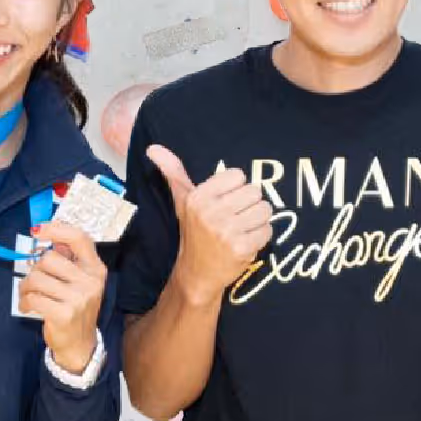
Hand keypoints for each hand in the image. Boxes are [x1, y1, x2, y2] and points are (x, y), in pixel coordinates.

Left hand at [19, 220, 108, 371]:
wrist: (80, 345)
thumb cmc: (75, 310)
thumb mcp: (79, 283)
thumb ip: (68, 261)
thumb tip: (49, 238)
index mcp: (96, 269)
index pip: (79, 239)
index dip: (56, 229)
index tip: (37, 230)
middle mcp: (90, 282)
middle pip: (48, 259)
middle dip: (34, 270)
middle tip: (33, 283)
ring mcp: (78, 298)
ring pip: (37, 278)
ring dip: (25, 287)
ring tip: (29, 295)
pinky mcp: (64, 314)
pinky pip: (33, 297)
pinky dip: (24, 302)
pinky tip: (27, 307)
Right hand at [147, 144, 273, 303]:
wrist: (196, 273)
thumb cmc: (193, 232)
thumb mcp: (182, 201)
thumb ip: (173, 172)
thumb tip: (153, 147)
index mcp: (199, 197)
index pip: (239, 175)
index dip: (236, 189)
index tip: (225, 202)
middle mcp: (211, 212)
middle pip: (255, 191)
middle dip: (249, 205)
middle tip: (235, 218)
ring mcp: (228, 231)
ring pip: (265, 210)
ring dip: (257, 221)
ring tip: (241, 229)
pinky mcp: (242, 248)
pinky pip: (267, 230)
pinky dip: (260, 237)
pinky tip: (245, 242)